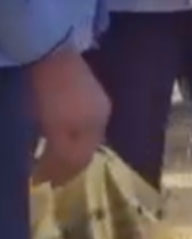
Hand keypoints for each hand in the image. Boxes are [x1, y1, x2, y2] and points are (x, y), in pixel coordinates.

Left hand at [30, 46, 111, 184]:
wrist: (48, 53)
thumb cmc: (54, 96)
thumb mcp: (58, 130)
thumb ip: (62, 156)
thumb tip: (54, 180)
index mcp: (99, 125)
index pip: (83, 159)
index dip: (65, 174)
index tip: (43, 185)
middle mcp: (102, 114)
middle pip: (85, 147)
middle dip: (67, 163)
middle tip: (45, 174)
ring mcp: (93, 98)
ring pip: (80, 133)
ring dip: (64, 147)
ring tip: (45, 154)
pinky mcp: (80, 87)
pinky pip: (74, 119)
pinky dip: (63, 132)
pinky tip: (50, 131)